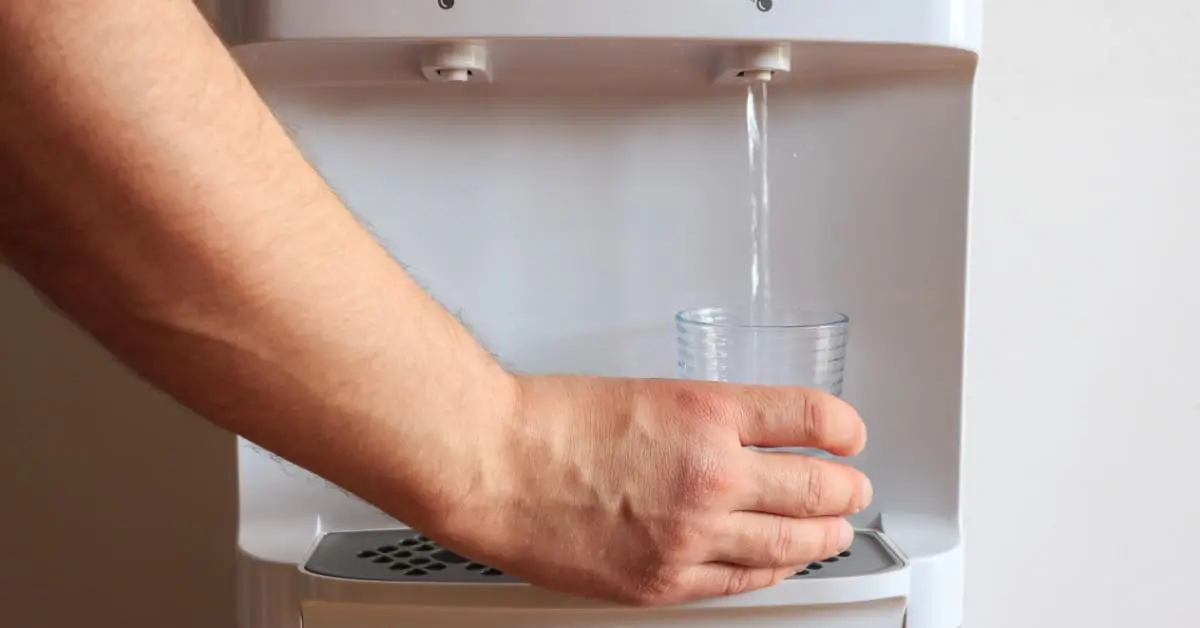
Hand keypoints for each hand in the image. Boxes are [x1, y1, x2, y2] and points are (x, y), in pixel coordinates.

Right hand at [428, 374, 871, 605]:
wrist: (493, 466)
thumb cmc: (548, 423)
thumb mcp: (645, 393)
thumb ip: (704, 421)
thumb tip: (749, 440)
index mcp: (705, 413)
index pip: (811, 417)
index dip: (843, 428)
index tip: (849, 435)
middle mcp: (710, 474)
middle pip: (816, 486)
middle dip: (845, 489)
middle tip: (853, 488)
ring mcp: (690, 535)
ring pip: (791, 543)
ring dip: (823, 535)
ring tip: (831, 531)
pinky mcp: (664, 581)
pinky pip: (742, 582)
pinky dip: (774, 571)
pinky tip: (780, 565)